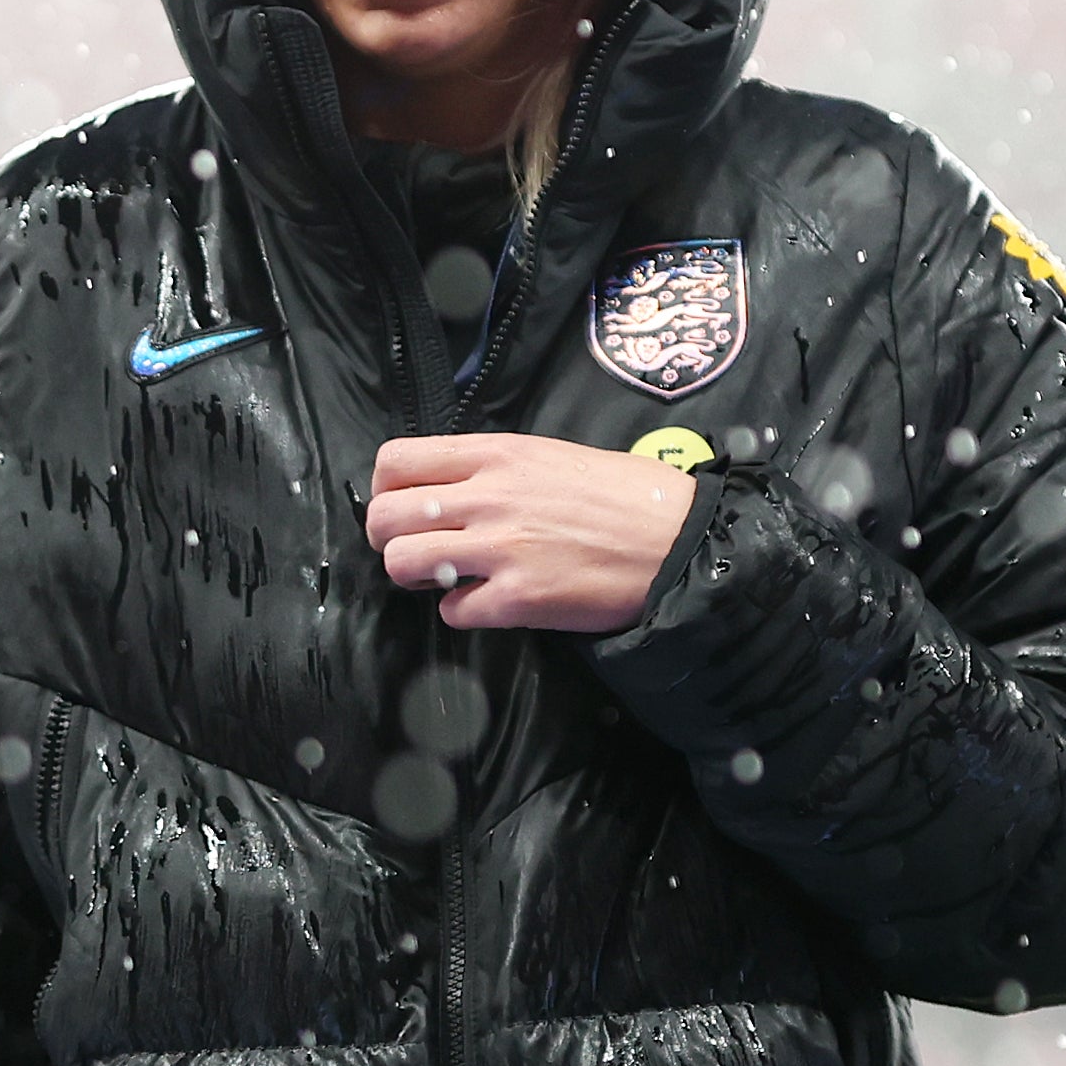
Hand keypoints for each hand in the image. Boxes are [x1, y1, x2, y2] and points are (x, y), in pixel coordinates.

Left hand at [365, 432, 696, 632]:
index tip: (402, 504)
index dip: (385, 489)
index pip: (395, 461)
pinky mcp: (520, 599)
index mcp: (496, 455)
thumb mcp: (550, 455)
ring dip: (415, 576)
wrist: (681, 540)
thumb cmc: (625, 495)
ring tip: (442, 577)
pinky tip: (486, 602)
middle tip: (412, 547)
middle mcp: (489, 497)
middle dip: (387, 537)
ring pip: (403, 562)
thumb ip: (494, 467)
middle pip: (385, 516)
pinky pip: (452, 611)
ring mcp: (501, 549)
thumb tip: (449, 486)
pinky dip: (461, 611)